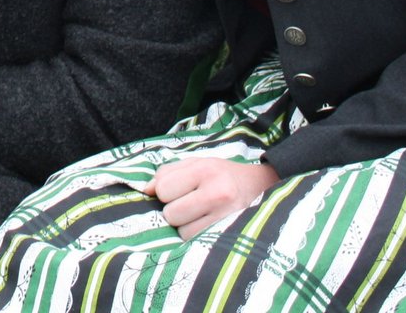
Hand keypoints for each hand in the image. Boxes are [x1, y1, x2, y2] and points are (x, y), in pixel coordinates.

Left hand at [141, 158, 279, 239]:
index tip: (179, 190)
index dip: (166, 192)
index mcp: (204, 169)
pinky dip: (196, 235)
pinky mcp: (230, 233)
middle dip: (174, 210)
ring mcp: (225, 216)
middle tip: (189, 204)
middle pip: (171, 214)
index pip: (163, 189)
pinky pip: (197, 242)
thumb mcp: (195, 163)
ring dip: (185, 225)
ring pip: (182, 232)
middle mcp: (217, 192)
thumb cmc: (221, 174)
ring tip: (200, 214)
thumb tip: (145, 191)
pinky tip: (207, 224)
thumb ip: (166, 173)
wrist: (260, 186)